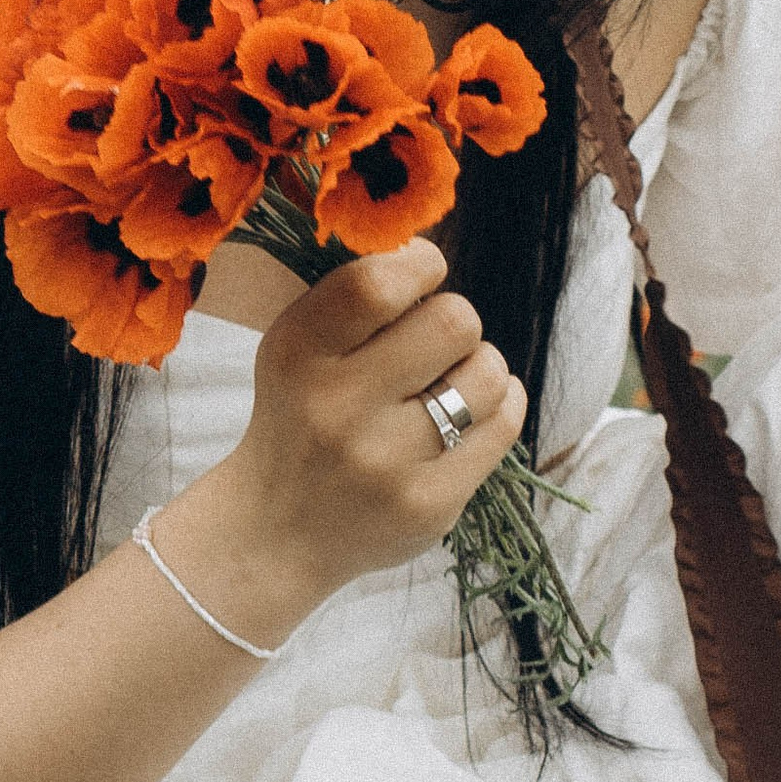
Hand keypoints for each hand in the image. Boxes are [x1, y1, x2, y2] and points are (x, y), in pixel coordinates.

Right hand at [199, 242, 525, 619]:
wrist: (276, 532)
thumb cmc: (300, 416)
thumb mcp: (297, 349)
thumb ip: (357, 298)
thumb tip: (431, 249)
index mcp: (299, 353)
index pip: (380, 282)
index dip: (420, 264)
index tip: (421, 274)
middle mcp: (338, 408)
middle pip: (454, 321)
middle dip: (453, 321)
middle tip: (433, 344)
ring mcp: (387, 463)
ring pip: (488, 372)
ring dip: (479, 366)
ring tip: (450, 382)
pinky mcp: (430, 505)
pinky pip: (504, 424)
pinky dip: (499, 404)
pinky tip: (473, 411)